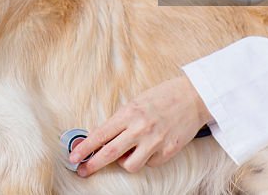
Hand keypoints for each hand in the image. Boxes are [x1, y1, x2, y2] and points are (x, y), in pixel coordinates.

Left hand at [69, 76, 212, 176]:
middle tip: (83, 170)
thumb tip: (101, 137)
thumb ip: (121, 120)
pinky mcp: (168, 151)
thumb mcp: (137, 102)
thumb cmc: (163, 96)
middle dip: (93, 164)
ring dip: (125, 163)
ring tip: (129, 153)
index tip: (74, 156)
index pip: (101, 134)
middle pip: (110, 153)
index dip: (85, 147)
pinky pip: (150, 163)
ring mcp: (155, 141)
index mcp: (130, 113)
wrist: (193, 97)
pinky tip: (151, 147)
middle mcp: (140, 128)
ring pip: (130, 165)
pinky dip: (147, 158)